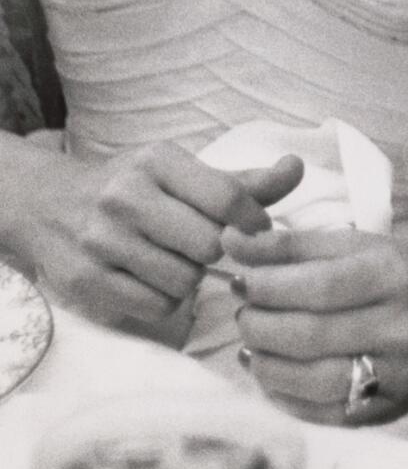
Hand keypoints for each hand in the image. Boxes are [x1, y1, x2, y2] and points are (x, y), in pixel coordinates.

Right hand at [23, 143, 302, 334]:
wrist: (50, 204)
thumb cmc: (134, 187)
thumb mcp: (182, 172)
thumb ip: (243, 180)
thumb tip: (297, 167)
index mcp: (158, 161)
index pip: (228, 196)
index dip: (254, 222)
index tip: (258, 232)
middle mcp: (127, 196)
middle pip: (209, 245)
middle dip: (217, 253)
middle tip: (207, 248)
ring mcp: (103, 240)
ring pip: (184, 281)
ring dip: (191, 280)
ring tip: (175, 262)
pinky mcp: (88, 280)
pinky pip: (156, 307)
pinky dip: (166, 301)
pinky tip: (153, 280)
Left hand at [223, 222, 407, 426]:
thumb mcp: (365, 242)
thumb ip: (297, 245)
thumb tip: (234, 241)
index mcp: (395, 275)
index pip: (316, 287)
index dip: (267, 285)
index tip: (240, 278)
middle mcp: (400, 328)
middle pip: (310, 335)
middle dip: (260, 324)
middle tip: (242, 311)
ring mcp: (398, 375)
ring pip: (313, 380)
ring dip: (267, 364)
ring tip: (250, 343)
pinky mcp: (393, 410)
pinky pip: (327, 413)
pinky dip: (288, 397)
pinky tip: (272, 375)